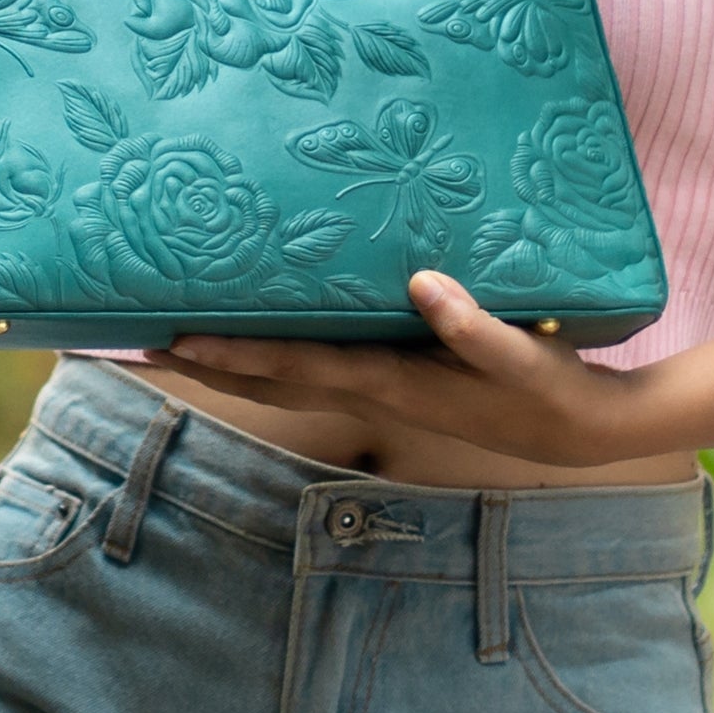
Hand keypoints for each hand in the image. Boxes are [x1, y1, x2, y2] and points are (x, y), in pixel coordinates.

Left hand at [143, 270, 662, 469]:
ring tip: (168, 343)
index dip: (236, 352)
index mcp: (392, 381)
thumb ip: (475, 326)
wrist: (580, 428)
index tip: (177, 339)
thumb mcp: (522, 355)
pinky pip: (313, 369)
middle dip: (203, 364)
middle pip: (269, 380)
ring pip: (283, 379)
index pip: (297, 366)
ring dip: (225, 364)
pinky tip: (254, 338)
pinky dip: (270, 358)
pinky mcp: (393, 379)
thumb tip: (421, 285)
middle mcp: (372, 391)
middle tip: (134, 345)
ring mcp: (378, 390)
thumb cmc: (551, 387)